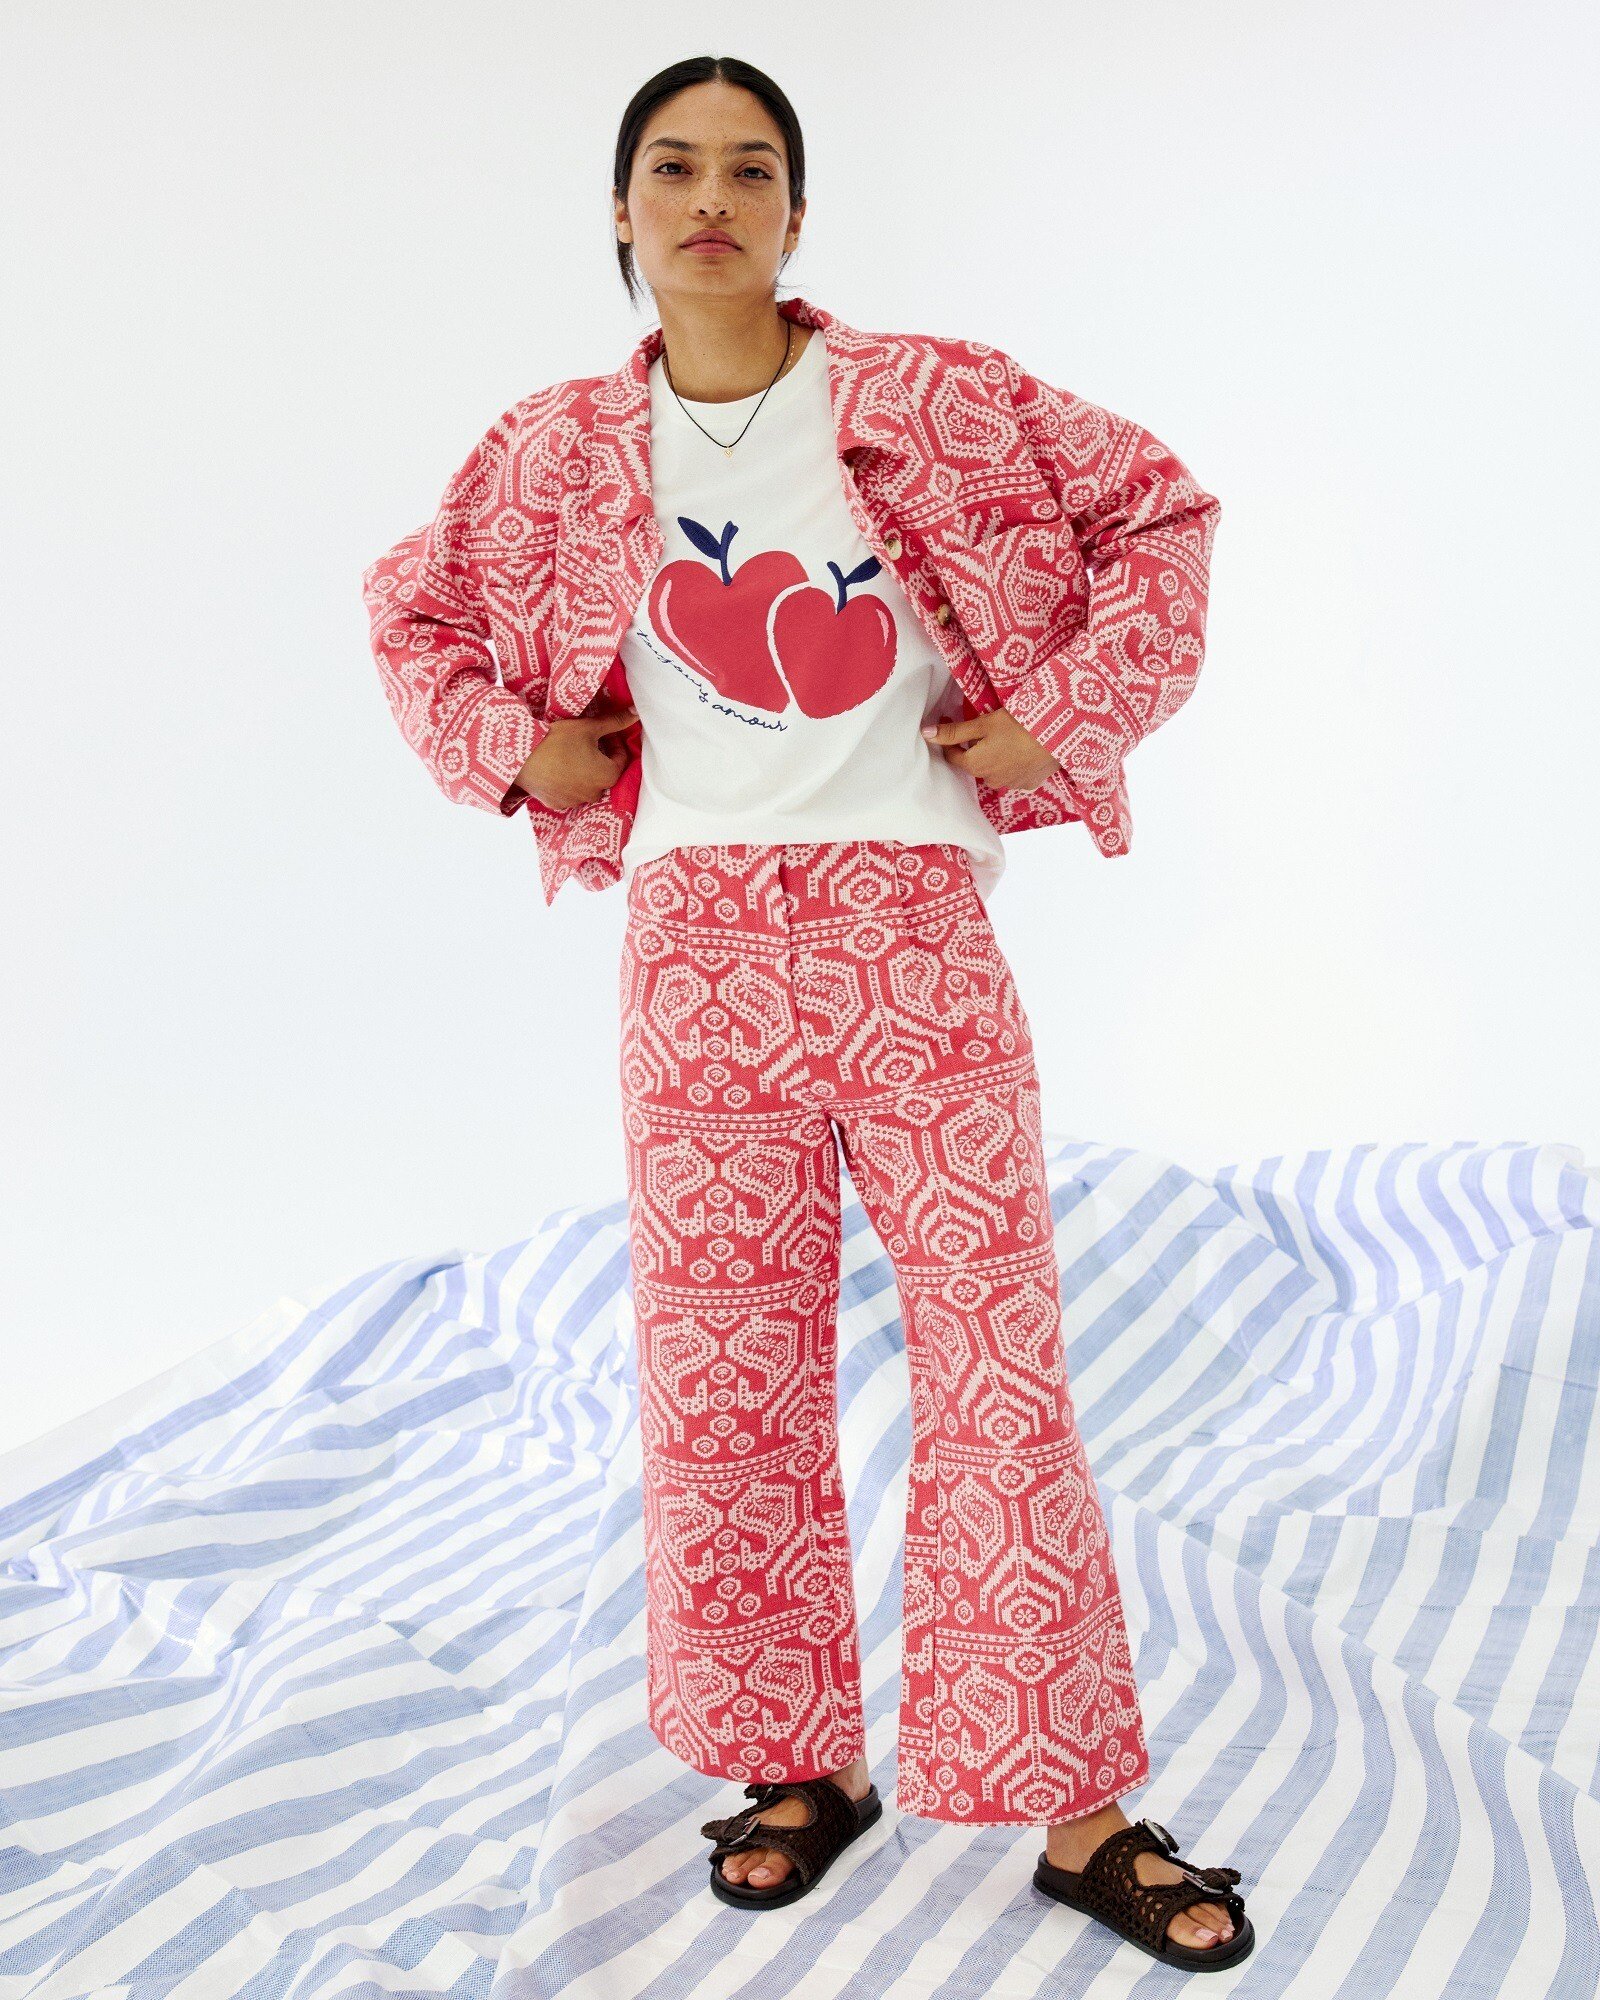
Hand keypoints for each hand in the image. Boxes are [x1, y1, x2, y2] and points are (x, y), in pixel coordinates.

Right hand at [510, 704, 637, 809]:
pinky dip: (567, 780)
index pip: (620, 758)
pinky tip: (557, 766)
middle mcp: (595, 793)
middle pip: (604, 772)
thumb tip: (636, 713)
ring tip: (569, 753)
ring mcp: (575, 801)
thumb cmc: (557, 740)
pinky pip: (569, 791)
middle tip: (585, 741)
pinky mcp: (557, 803)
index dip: (613, 742)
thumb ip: (615, 722)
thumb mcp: (588, 727)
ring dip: (584, 770)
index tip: (602, 733)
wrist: (520, 756)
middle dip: (599, 757)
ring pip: (586, 783)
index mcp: (608, 776)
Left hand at [920, 707, 1059, 791]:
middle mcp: (990, 780)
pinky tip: (1022, 748)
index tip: (950, 720)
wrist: (1059, 735)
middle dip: (975, 747)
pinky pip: (1014, 773)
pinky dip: (1014, 762)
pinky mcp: (1029, 783)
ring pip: (995, 769)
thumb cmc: (1019, 725)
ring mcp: (1011, 785)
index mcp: (975, 765)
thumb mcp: (983, 723)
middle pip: (975, 762)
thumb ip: (954, 731)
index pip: (953, 754)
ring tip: (1006, 737)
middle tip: (985, 727)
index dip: (950, 738)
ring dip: (995, 756)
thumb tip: (925, 733)